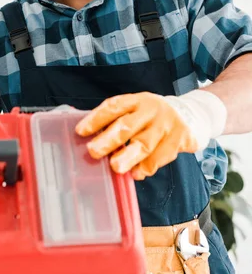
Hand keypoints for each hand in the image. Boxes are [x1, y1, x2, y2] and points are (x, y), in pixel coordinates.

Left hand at [75, 92, 199, 179]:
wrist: (192, 115)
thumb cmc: (153, 117)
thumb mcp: (137, 110)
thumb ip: (117, 121)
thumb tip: (85, 136)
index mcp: (137, 101)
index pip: (113, 107)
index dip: (96, 119)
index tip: (80, 131)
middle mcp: (151, 110)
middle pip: (127, 126)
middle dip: (109, 140)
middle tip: (93, 152)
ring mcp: (167, 124)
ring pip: (145, 143)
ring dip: (128, 157)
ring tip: (115, 167)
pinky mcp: (180, 139)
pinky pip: (160, 157)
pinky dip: (146, 167)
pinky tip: (136, 173)